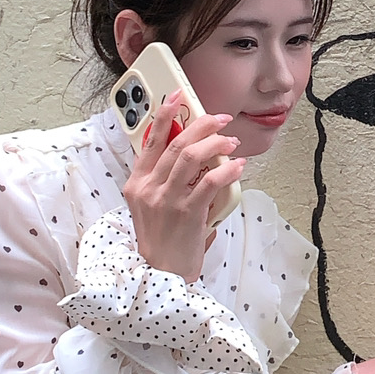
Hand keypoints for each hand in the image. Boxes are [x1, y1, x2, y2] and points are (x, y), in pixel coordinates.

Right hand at [123, 89, 244, 281]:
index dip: (164, 115)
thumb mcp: (152, 208)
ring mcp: (166, 200)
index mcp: (136, 184)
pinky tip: (237, 166)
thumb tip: (195, 159)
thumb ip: (167, 182)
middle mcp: (148, 188)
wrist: (160, 276)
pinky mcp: (187, 213)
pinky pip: (210, 182)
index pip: (149, 141)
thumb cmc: (161, 243)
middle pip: (175, 143)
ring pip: (190, 157)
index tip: (177, 97)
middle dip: (201, 125)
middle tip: (220, 119)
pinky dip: (226, 170)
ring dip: (216, 143)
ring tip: (232, 141)